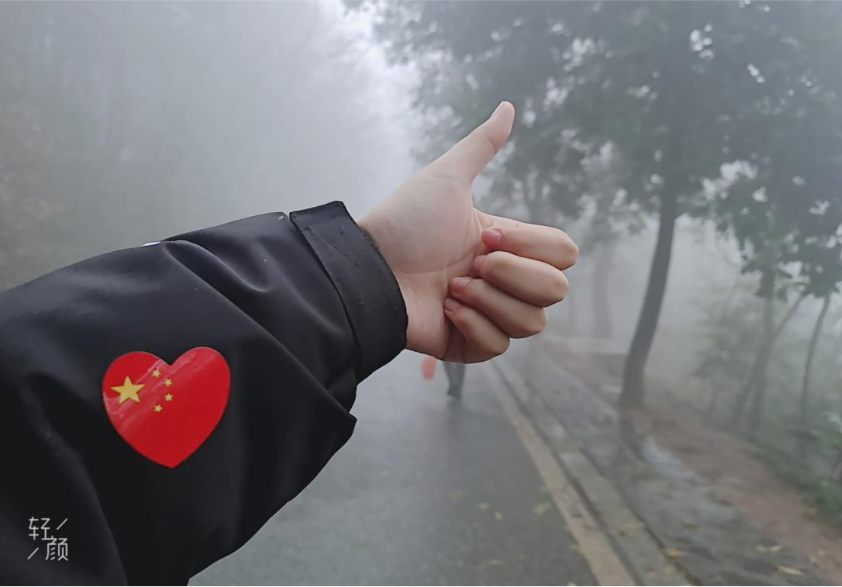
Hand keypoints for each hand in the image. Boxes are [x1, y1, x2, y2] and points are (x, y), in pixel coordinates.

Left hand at [358, 102, 577, 362]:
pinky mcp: (469, 346)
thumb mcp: (447, 177)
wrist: (368, 268)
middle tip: (470, 263)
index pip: (563, 254)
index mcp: (508, 245)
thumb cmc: (403, 222)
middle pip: (556, 290)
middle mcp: (504, 280)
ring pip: (533, 323)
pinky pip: (500, 347)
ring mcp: (489, 315)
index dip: (530, 247)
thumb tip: (509, 107)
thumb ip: (481, 145)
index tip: (484, 236)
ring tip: (452, 288)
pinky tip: (445, 309)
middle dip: (512, 274)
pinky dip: (473, 325)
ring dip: (490, 300)